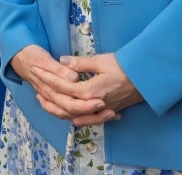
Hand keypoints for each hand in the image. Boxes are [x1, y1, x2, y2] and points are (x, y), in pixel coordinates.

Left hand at [21, 51, 141, 125]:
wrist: (147, 79)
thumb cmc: (125, 67)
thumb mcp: (101, 61)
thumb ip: (79, 63)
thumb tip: (61, 61)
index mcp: (89, 91)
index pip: (62, 86)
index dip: (46, 77)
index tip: (34, 69)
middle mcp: (92, 105)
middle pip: (63, 105)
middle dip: (47, 96)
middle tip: (35, 87)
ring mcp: (100, 110)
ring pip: (73, 116)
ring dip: (57, 110)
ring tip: (46, 101)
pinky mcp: (106, 112)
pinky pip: (85, 119)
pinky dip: (72, 116)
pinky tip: (67, 111)